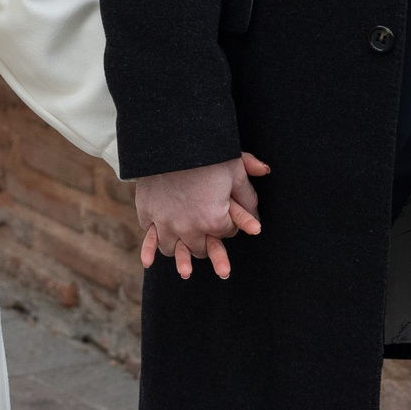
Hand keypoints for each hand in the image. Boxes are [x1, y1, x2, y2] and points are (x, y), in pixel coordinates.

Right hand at [133, 153, 270, 280]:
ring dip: (180, 255)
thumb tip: (262, 192)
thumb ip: (248, 189)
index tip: (228, 216)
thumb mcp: (235, 168)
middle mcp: (189, 229)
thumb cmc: (208, 155)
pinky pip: (149, 238)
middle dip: (208, 246)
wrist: (171, 141)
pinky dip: (149, 250)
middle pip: (201, 249)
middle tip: (210, 251)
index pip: (227, 233)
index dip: (230, 224)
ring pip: (173, 249)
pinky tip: (149, 261)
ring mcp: (166, 223)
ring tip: (184, 269)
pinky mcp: (148, 214)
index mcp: (214, 221)